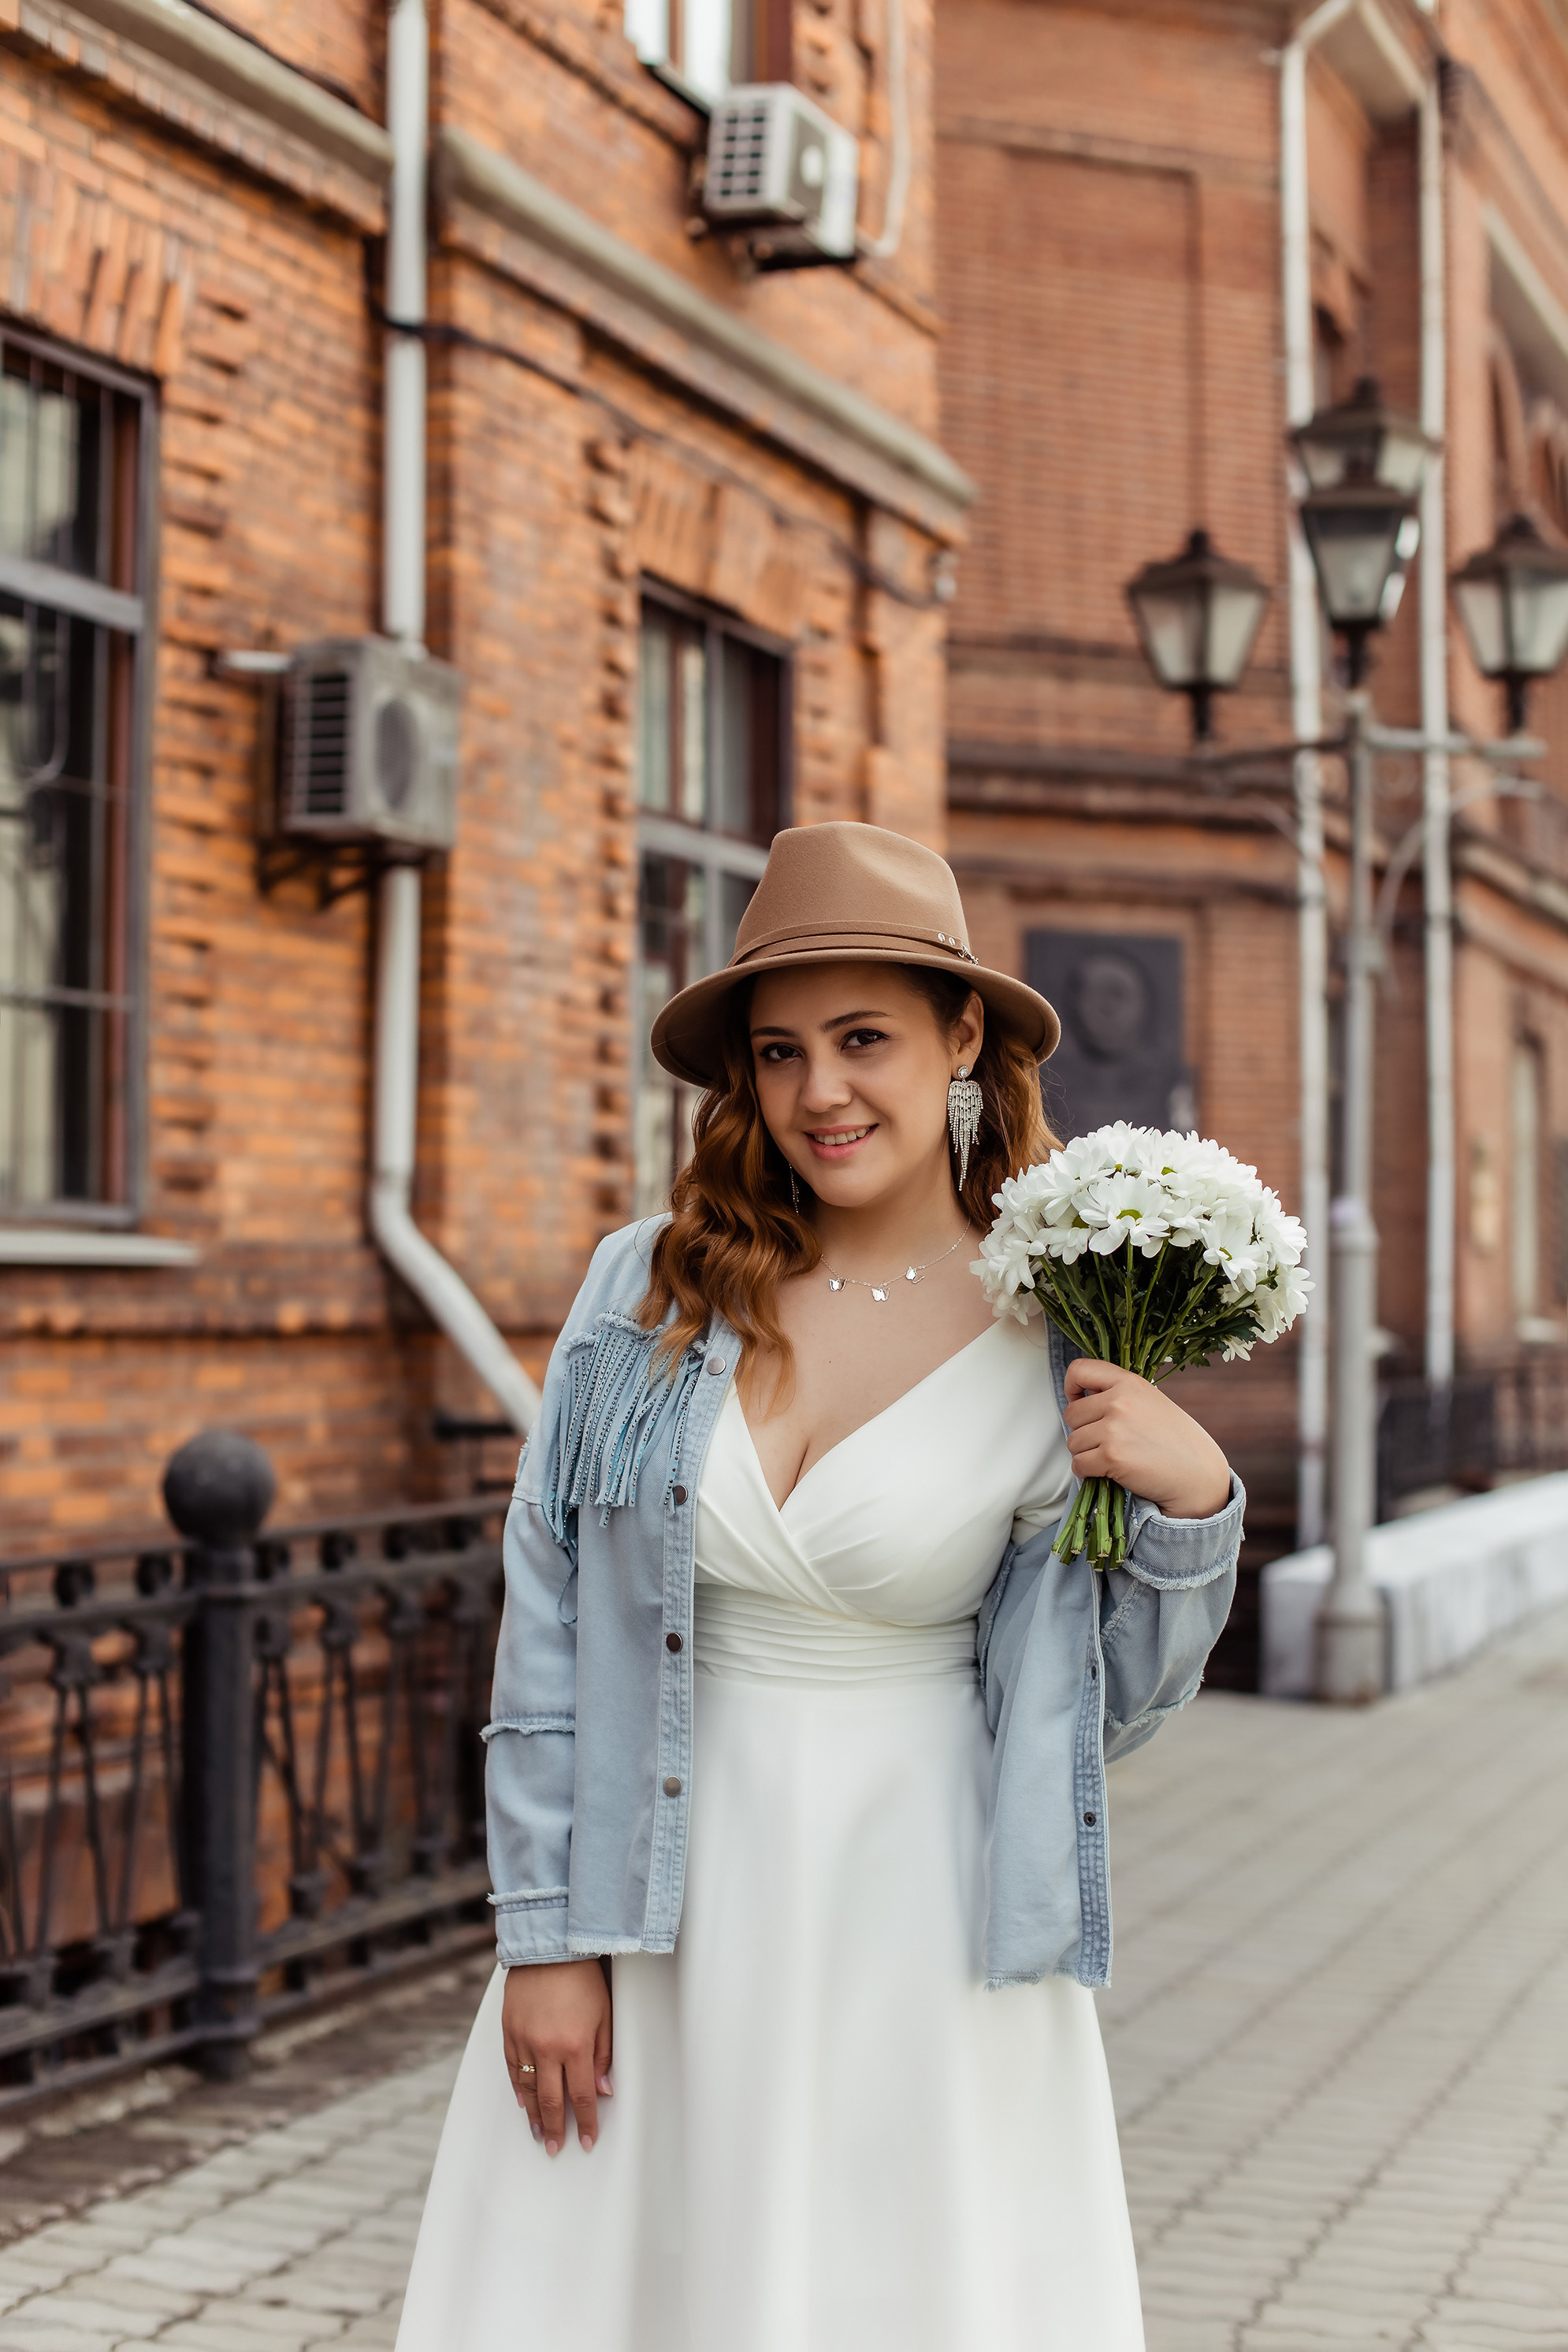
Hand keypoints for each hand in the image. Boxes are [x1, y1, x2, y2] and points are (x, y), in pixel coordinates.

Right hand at [501, 1958, 612, 2154]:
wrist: (549, 1946)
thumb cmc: (583, 1977)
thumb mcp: (605, 2014)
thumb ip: (603, 2054)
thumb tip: (603, 2090)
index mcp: (575, 2045)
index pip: (582, 2095)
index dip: (585, 2122)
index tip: (586, 2141)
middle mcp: (547, 2048)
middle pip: (551, 2100)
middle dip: (555, 2128)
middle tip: (555, 2147)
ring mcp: (524, 2040)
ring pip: (528, 2089)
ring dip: (533, 2115)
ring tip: (538, 2133)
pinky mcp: (509, 2030)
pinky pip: (512, 2068)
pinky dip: (518, 2087)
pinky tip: (522, 2101)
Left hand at [1064, 1360, 1230, 1520]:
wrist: (1196, 1475)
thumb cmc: (1175, 1441)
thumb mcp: (1150, 1401)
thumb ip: (1118, 1394)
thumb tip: (1081, 1396)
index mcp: (1129, 1382)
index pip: (1080, 1370)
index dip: (1071, 1387)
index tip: (1077, 1400)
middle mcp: (1119, 1402)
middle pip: (1071, 1413)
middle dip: (1082, 1429)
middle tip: (1105, 1440)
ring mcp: (1114, 1429)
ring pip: (1073, 1441)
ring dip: (1086, 1453)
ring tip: (1114, 1456)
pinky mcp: (1111, 1457)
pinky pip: (1078, 1465)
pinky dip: (1088, 1472)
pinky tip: (1110, 1471)